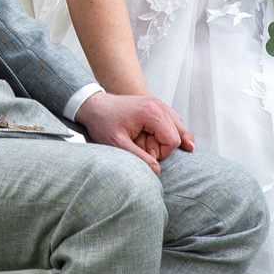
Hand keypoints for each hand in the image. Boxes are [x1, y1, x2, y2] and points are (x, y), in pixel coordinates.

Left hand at [74, 90, 192, 174]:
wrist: (94, 106)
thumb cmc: (103, 122)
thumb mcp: (117, 144)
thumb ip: (139, 157)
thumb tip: (157, 170)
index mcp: (151, 113)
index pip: (173, 139)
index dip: (162, 152)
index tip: (146, 153)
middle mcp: (158, 105)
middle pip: (178, 133)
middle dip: (163, 145)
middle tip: (144, 146)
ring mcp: (158, 104)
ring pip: (178, 127)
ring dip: (165, 138)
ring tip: (146, 140)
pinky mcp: (156, 106)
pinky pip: (172, 121)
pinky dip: (166, 131)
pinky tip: (155, 137)